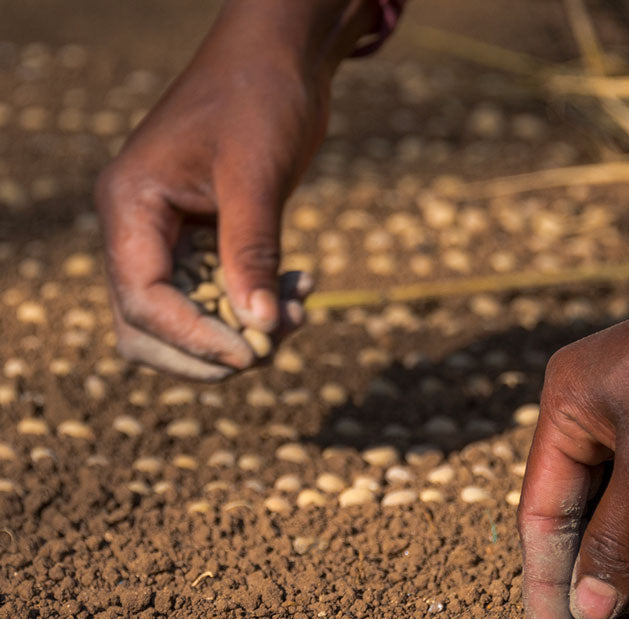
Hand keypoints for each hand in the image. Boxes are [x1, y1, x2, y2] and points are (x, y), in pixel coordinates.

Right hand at [95, 0, 376, 379]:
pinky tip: (302, 286)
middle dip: (209, 350)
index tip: (252, 353)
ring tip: (298, 310)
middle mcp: (138, 230)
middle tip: (271, 347)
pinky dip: (258, 307)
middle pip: (148, 330)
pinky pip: (220, 300)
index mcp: (130, 207)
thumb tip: (260, 330)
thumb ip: (253, 253)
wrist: (280, 58)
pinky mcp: (202, 245)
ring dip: (241, 331)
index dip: (194, 339)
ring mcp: (168, 241)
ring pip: (186, 323)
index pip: (143, 303)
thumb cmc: (259, 96)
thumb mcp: (255, 175)